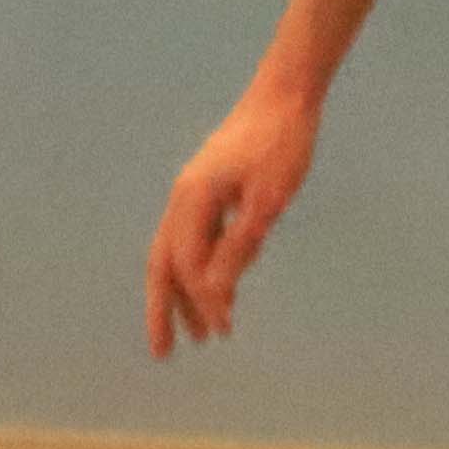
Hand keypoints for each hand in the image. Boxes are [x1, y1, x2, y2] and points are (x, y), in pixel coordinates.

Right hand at [147, 85, 321, 355]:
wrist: (286, 94)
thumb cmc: (281, 143)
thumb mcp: (267, 201)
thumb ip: (239, 246)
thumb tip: (215, 293)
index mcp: (192, 198)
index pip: (188, 264)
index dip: (202, 302)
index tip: (223, 332)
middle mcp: (184, 197)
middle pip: (162, 263)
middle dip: (162, 310)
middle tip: (164, 354)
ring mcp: (194, 191)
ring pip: (179, 252)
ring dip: (188, 294)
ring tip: (205, 333)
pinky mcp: (211, 188)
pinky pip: (199, 237)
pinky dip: (206, 266)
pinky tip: (227, 286)